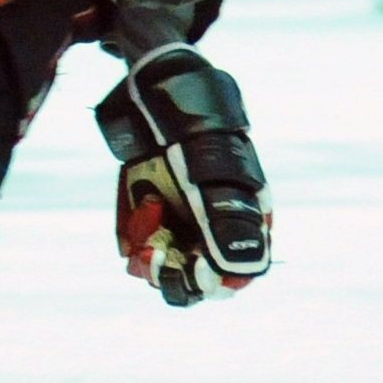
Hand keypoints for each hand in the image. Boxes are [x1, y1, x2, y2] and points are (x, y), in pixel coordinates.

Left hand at [95, 45, 272, 303]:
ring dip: (151, 251)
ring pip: (166, 271)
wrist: (155, 100)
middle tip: (157, 251)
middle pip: (197, 282)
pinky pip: (141, 251)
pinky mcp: (152, 221)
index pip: (238, 275)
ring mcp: (181, 227)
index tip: (196, 268)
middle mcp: (214, 231)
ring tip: (149, 210)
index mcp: (245, 223)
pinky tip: (144, 202)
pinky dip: (136, 237)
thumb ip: (223, 229)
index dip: (217, 281)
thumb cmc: (194, 137)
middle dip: (174, 271)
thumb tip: (234, 276)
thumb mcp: (210, 181)